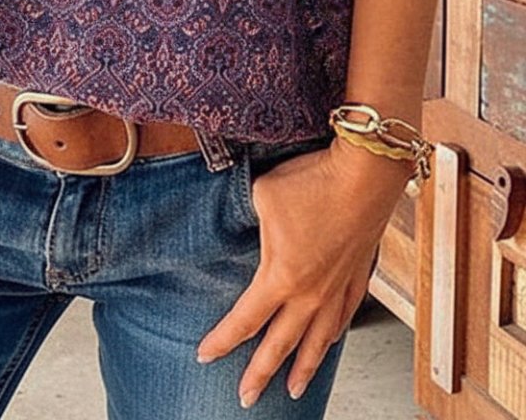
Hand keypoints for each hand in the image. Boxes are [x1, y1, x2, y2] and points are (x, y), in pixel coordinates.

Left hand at [195, 137, 411, 406]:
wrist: (366, 173)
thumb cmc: (314, 181)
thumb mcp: (263, 194)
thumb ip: (252, 217)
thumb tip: (252, 219)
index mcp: (281, 277)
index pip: (244, 320)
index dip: (222, 340)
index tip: (205, 355)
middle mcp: (311, 293)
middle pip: (280, 344)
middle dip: (260, 373)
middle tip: (246, 398)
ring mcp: (338, 287)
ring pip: (318, 340)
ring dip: (304, 367)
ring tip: (295, 388)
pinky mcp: (358, 274)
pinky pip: (345, 315)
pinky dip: (336, 334)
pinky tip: (331, 341)